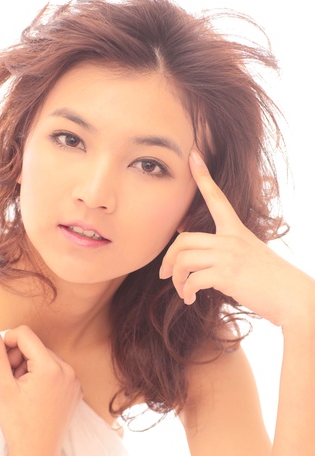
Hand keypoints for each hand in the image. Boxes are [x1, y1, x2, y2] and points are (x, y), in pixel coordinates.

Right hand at [0, 325, 81, 455]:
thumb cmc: (18, 424)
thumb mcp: (3, 388)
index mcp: (51, 367)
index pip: (25, 335)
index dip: (7, 343)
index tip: (0, 362)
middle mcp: (68, 370)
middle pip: (36, 347)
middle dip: (18, 357)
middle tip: (10, 381)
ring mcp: (75, 380)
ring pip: (46, 358)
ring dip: (30, 367)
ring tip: (22, 390)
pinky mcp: (76, 390)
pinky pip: (57, 371)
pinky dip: (43, 377)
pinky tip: (35, 396)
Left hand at [160, 151, 313, 326]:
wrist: (292, 297)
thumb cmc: (270, 280)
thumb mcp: (250, 255)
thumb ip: (228, 249)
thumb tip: (200, 254)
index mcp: (237, 230)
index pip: (217, 198)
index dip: (203, 176)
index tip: (193, 155)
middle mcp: (231, 239)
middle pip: (182, 240)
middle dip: (167, 259)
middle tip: (164, 274)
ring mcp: (228, 256)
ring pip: (183, 260)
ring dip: (176, 280)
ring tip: (182, 291)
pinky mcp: (226, 275)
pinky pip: (192, 280)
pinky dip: (186, 292)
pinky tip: (190, 300)